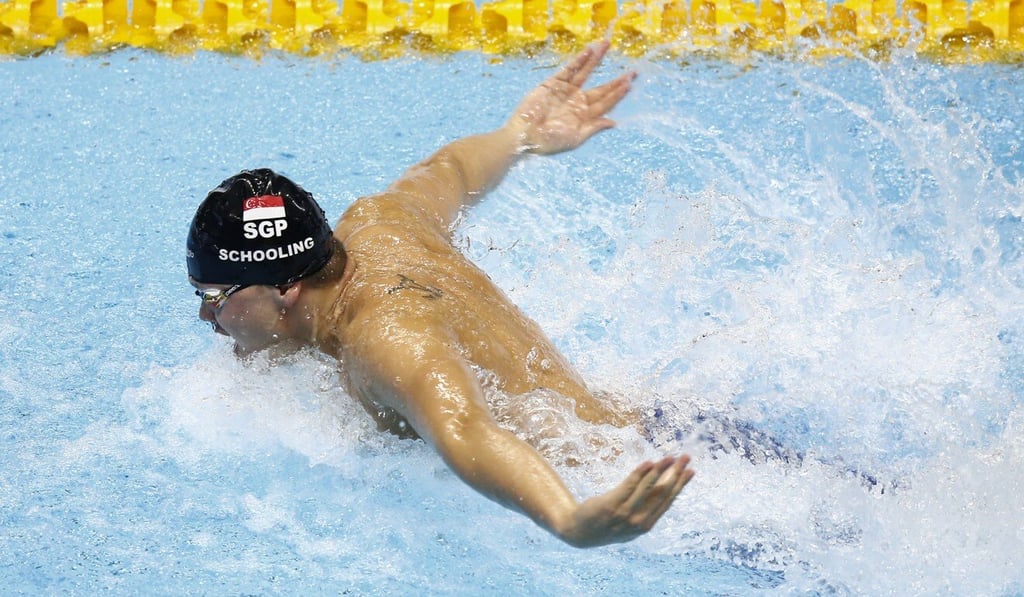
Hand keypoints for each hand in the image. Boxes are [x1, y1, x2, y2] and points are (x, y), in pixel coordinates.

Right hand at [509, 40, 635, 155]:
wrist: (525, 136)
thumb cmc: (549, 142)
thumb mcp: (575, 138)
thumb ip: (593, 127)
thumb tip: (614, 122)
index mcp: (584, 117)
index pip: (605, 103)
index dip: (618, 94)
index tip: (630, 84)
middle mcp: (577, 102)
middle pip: (601, 89)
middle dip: (616, 80)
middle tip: (633, 72)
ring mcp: (565, 92)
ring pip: (585, 73)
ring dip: (596, 60)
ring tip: (606, 46)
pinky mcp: (552, 84)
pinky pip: (568, 70)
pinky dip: (578, 61)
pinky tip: (588, 52)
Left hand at [559, 455, 694, 547]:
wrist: (579, 532)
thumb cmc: (607, 523)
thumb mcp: (630, 520)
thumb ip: (646, 508)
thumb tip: (663, 488)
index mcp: (646, 525)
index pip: (667, 501)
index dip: (680, 485)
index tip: (691, 471)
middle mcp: (638, 521)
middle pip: (662, 493)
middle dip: (676, 474)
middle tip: (686, 458)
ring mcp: (625, 514)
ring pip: (648, 488)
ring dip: (661, 470)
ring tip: (670, 457)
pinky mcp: (611, 505)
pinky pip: (629, 486)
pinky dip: (640, 473)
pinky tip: (649, 462)